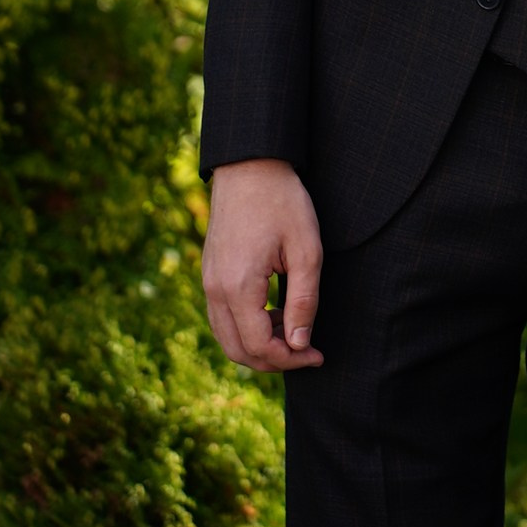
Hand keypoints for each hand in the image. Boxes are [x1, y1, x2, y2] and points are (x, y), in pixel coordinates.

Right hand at [202, 159, 324, 371]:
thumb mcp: (306, 251)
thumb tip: (299, 344)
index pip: (259, 347)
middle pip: (237, 351)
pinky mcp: (209, 273)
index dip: (291, 359)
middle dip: (273, 360)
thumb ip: (304, 301)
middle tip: (307, 351)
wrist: (250, 165)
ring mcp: (208, 282)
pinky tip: (275, 313)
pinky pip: (222, 318)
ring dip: (259, 346)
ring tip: (293, 330)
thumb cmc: (283, 202)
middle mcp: (215, 290)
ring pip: (227, 337)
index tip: (317, 355)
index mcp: (238, 288)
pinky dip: (246, 328)